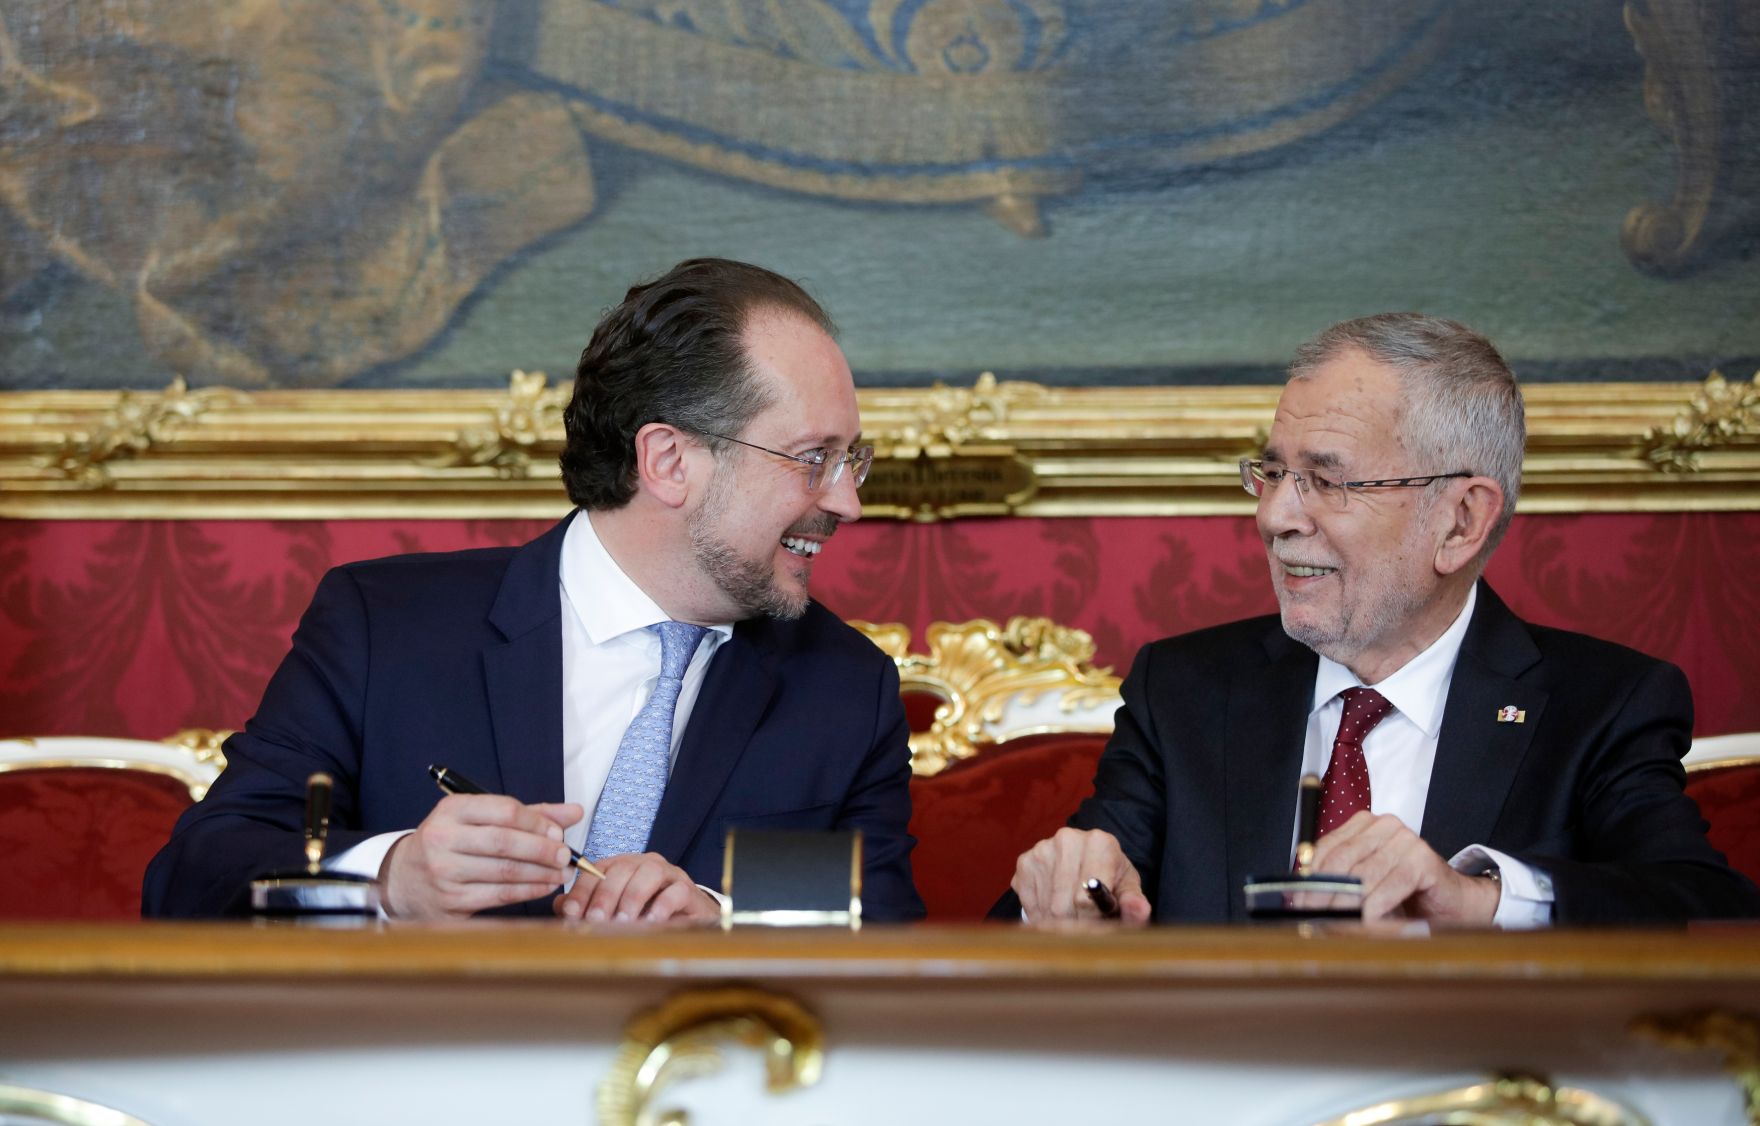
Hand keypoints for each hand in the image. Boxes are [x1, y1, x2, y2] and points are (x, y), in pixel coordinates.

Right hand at [381, 795, 582, 919]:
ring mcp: (445, 871)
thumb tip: (574, 812)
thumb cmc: (453, 843)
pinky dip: (529, 891)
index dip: (536, 821)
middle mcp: (444, 838)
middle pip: (505, 842)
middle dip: (543, 849)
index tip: (559, 831)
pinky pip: (499, 895)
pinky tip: (546, 887)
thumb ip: (529, 814)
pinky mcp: (451, 900)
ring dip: (541, 873)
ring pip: (505, 871)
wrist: (404, 880)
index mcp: (452, 810)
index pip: (503, 810)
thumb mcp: (480, 819)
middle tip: (566, 855)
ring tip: (563, 872)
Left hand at [553, 851, 719, 925]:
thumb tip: (560, 906)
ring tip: (623, 921)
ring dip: (633, 897)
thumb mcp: (613, 910)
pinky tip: (651, 922)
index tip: (571, 913)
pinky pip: (676, 891)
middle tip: (595, 920)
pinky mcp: (688, 889)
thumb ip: (585, 906)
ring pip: (650, 873)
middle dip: (605, 896)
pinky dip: (662, 906)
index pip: (597, 870)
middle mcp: (643, 865)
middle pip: (622, 869)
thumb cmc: (646, 912)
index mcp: (621, 867)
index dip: (582, 891)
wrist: (688, 918)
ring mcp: (668, 874)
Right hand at [1011, 828, 1151, 923]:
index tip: (1098, 924)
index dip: (1092, 919)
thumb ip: (1135, 903)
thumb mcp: (1127, 891)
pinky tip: (1054, 908)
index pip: (1087, 898)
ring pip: (1046, 907)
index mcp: (1100, 842)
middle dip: (1075, 925)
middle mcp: (1068, 838)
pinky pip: (1029, 902)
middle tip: (1085, 928)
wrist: (1086, 866)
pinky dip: (1040, 914)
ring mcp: (1043, 848)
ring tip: (1072, 918)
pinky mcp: (1025, 861)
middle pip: (1064, 905)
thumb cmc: (1111, 882)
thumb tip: (1139, 909)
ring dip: (1057, 922)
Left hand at [1308, 812, 1500, 923]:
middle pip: (1341, 860)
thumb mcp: (1364, 885)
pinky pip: (1390, 884)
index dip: (1309, 879)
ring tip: (1335, 927)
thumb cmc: (1405, 894)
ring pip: (1364, 875)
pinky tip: (1365, 923)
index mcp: (1364, 825)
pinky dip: (1375, 907)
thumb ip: (1335, 883)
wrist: (1452, 903)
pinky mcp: (1423, 859)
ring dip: (1347, 906)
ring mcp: (1406, 839)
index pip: (1326, 848)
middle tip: (1313, 920)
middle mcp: (1384, 826)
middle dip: (1323, 894)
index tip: (1298, 904)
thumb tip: (1299, 900)